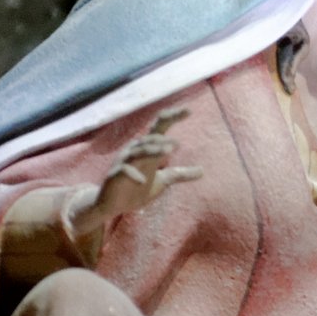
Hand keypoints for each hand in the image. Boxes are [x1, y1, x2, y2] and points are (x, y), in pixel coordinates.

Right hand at [73, 108, 202, 233]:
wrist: (113, 205)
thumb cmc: (137, 189)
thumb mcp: (163, 181)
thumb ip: (180, 174)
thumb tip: (203, 171)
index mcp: (148, 150)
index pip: (161, 128)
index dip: (173, 117)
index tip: (189, 110)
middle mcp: (136, 151)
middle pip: (149, 138)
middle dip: (163, 139)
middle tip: (178, 144)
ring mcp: (124, 162)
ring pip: (138, 151)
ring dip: (152, 150)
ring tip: (168, 152)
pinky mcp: (114, 175)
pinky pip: (123, 170)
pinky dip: (133, 173)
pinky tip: (143, 181)